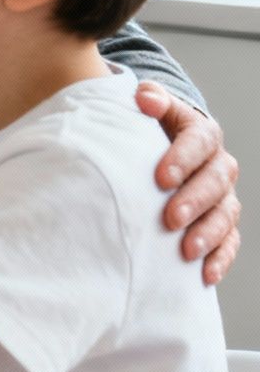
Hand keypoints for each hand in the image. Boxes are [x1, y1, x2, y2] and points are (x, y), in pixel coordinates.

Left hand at [139, 81, 241, 285]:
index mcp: (201, 134)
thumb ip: (148, 101)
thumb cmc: (148, 131)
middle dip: (194, 201)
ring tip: (186, 250)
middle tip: (170, 219)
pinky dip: (220, 258)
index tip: (160, 177)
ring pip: (225, 214)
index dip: (182, 159)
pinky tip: (204, 274)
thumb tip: (143, 97)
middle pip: (215, 182)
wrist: (161, 154)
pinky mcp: (222, 223)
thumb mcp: (147, 111)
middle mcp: (218, 165)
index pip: (199, 142)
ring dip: (208, 233)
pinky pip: (229, 242)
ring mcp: (223, 196)